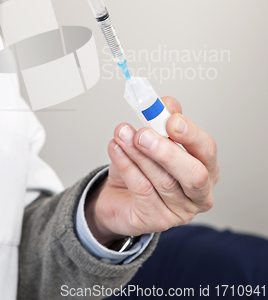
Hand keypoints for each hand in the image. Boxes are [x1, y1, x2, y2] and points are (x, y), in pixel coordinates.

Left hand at [85, 97, 218, 245]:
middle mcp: (200, 193)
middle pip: (193, 174)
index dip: (190, 134)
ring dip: (138, 154)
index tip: (170, 119)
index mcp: (207, 168)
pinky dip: (127, 166)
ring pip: (163, 181)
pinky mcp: (157, 221)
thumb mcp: (155, 139)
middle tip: (143, 134)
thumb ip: (163, 119)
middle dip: (167, 151)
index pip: (207, 150)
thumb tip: (166, 104)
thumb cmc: (144, 168)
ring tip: (122, 134)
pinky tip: (116, 149)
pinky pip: (142, 190)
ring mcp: (180, 211)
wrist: (119, 198)